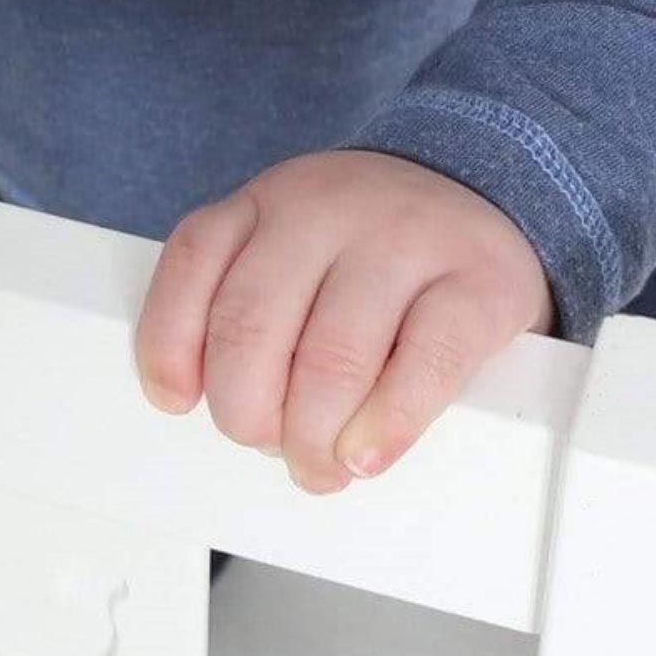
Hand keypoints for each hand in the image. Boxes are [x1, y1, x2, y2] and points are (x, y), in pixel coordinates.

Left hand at [132, 148, 556, 495]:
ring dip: (313, 439)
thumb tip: (195, 399)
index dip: (170, 344)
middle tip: (270, 443)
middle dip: (247, 412)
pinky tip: (369, 452)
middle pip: (252, 324)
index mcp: (273, 200)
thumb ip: (245, 299)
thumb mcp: (295, 244)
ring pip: (332, 358)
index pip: (193, 258)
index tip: (177, 400)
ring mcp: (408, 238)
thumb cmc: (374, 247)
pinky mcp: (479, 283)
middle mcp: (331, 207)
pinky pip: (426, 364)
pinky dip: (387, 425)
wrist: (485, 191)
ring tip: (322, 464)